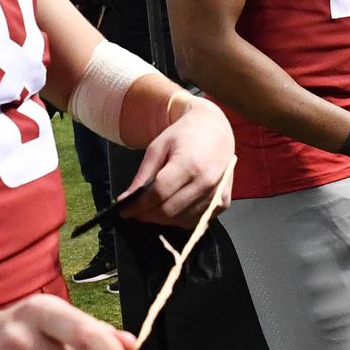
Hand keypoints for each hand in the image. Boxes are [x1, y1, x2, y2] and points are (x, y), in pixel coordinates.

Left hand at [120, 97, 236, 224]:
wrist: (216, 128)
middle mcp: (206, 182)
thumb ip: (143, 175)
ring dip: (163, 220)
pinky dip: (181, 219)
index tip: (124, 211)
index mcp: (189, 164)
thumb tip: (127, 199)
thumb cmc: (185, 135)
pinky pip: (197, 221)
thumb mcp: (158, 148)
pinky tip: (173, 208)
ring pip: (182, 221)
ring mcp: (217, 194)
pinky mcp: (224, 202)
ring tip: (153, 209)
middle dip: (148, 215)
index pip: (158, 194)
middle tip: (136, 212)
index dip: (138, 206)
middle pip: (169, 211)